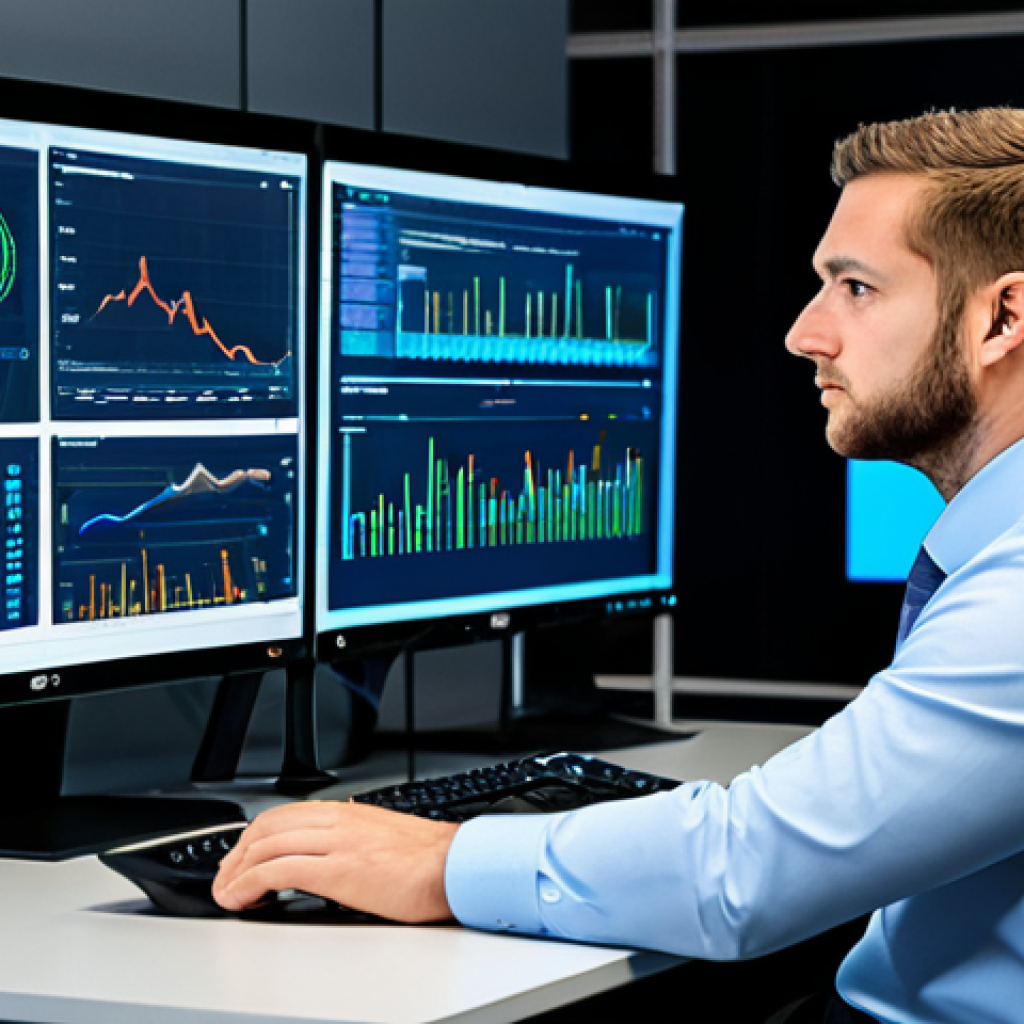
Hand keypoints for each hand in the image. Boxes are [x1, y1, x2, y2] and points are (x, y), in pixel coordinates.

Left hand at [212, 801, 459, 923]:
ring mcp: (337, 842)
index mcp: (350, 812)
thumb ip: (356, 841)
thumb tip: (335, 860)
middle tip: (227, 877)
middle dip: (237, 852)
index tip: (243, 858)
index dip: (254, 836)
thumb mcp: (385, 839)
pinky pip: (278, 869)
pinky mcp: (338, 870)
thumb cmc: (431, 860)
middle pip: (268, 825)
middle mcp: (339, 820)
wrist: (457, 866)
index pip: (286, 814)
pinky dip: (250, 883)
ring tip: (228, 893)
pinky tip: (243, 899)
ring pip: (266, 844)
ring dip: (236, 870)